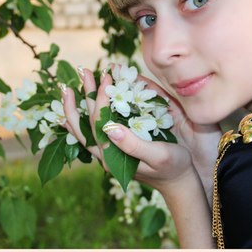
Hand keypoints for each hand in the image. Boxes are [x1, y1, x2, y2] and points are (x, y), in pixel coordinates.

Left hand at [60, 66, 195, 193]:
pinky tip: (78, 106)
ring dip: (79, 105)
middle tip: (83, 71)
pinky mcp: (114, 147)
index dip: (101, 97)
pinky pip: (92, 131)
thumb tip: (110, 128)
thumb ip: (133, 144)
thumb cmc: (173, 166)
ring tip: (73, 84)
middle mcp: (106, 155)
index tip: (107, 77)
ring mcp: (108, 151)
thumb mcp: (158, 155)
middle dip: (84, 95)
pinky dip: (83, 117)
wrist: (178, 180)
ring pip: (85, 127)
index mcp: (114, 157)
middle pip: (87, 122)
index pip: (100, 122)